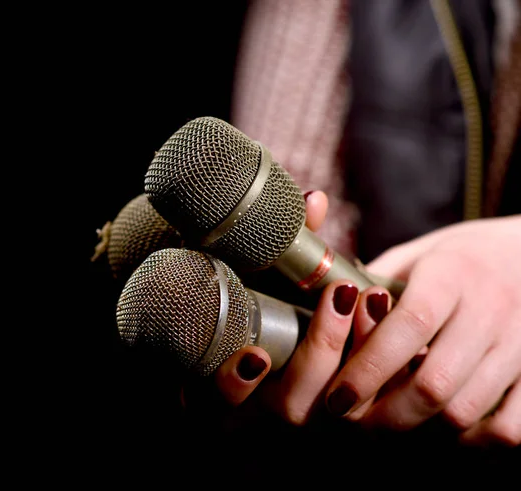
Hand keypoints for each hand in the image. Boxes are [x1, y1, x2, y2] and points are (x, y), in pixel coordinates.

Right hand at [181, 191, 391, 426]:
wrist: (323, 301)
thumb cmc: (277, 279)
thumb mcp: (274, 258)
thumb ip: (287, 236)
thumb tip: (316, 201)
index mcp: (239, 366)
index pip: (220, 396)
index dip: (233, 384)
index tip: (256, 355)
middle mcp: (276, 392)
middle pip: (292, 404)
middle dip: (321, 350)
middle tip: (340, 295)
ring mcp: (316, 400)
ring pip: (336, 406)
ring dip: (358, 353)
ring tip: (374, 297)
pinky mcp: (352, 397)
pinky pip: (375, 403)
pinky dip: (389, 370)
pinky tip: (400, 327)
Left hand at [326, 215, 520, 446]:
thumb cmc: (463, 255)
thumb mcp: (416, 254)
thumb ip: (374, 280)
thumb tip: (327, 306)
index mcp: (450, 273)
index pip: (409, 324)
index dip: (369, 365)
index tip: (337, 395)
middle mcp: (489, 308)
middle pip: (435, 381)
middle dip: (385, 412)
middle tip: (355, 418)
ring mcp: (520, 342)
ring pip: (466, 408)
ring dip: (420, 425)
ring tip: (389, 420)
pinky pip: (509, 427)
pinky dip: (472, 438)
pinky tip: (445, 423)